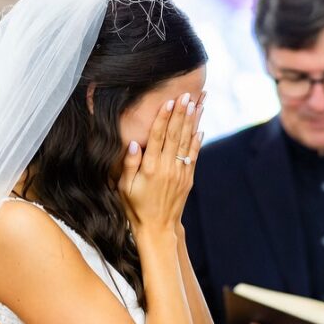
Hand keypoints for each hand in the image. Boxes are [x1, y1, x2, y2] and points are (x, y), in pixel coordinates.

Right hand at [119, 92, 201, 231]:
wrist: (158, 227)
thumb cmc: (135, 207)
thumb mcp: (124, 187)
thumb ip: (129, 164)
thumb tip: (134, 143)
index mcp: (150, 168)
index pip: (158, 137)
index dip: (163, 118)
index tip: (168, 101)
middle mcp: (167, 168)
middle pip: (175, 135)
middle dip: (180, 113)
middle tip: (186, 95)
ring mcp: (180, 173)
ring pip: (187, 142)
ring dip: (191, 121)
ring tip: (196, 104)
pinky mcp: (188, 178)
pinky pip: (193, 155)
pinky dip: (197, 140)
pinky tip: (199, 127)